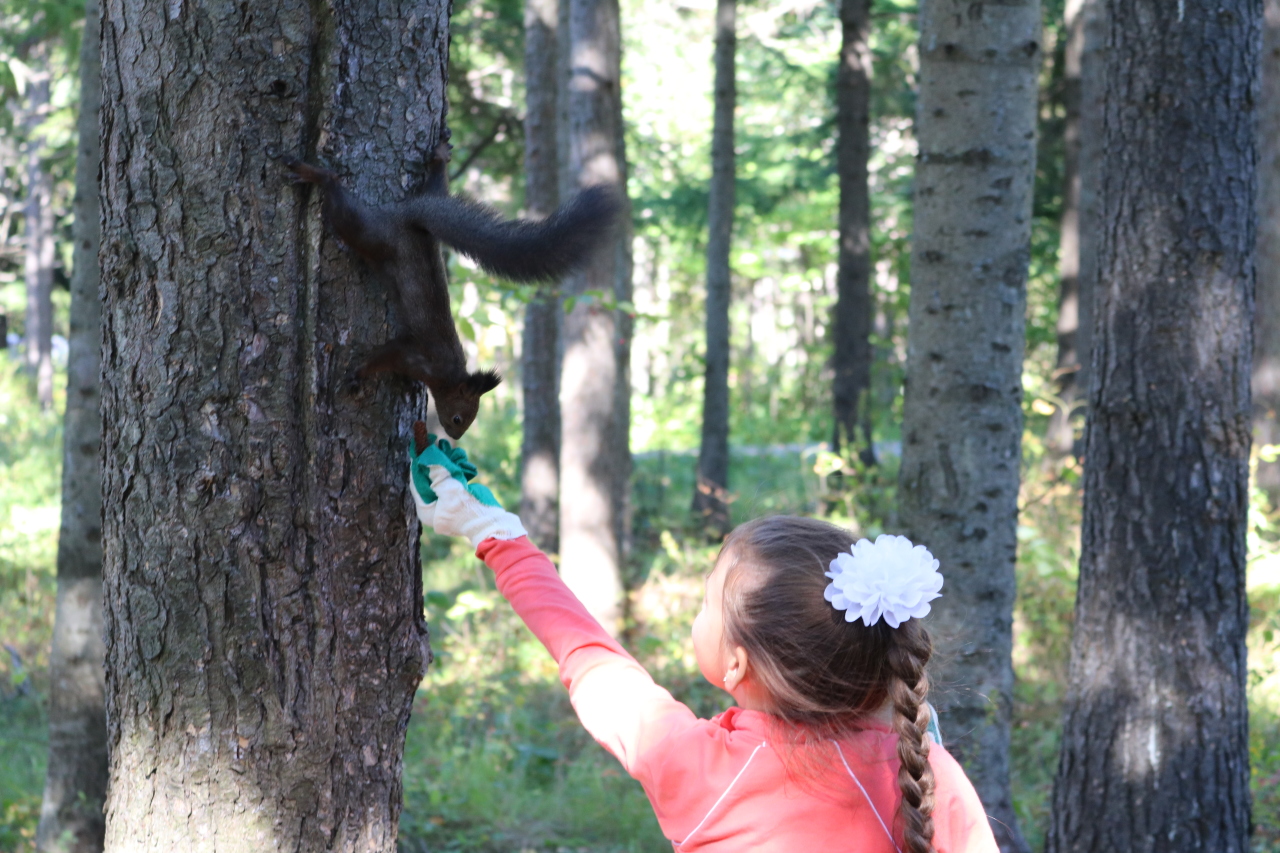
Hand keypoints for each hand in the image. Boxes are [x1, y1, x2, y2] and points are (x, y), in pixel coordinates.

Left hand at [409, 434, 526, 546]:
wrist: (491, 523)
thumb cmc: (468, 510)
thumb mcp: (449, 489)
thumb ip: (436, 473)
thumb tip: (426, 456)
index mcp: (426, 510)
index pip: (417, 484)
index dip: (419, 465)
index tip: (421, 449)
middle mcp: (434, 508)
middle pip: (430, 480)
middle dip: (436, 462)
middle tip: (436, 444)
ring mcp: (447, 504)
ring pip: (443, 479)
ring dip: (447, 463)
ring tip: (449, 447)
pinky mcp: (459, 500)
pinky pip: (454, 482)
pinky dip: (457, 470)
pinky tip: (459, 458)